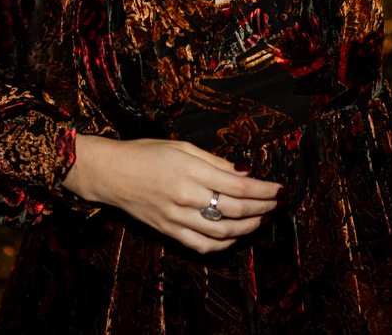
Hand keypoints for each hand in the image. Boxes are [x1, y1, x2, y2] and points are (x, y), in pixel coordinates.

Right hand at [63, 136, 281, 252]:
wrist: (111, 173)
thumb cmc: (146, 153)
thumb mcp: (183, 147)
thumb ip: (215, 162)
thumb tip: (244, 172)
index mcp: (191, 172)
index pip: (238, 186)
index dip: (264, 190)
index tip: (280, 189)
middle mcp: (186, 197)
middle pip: (235, 209)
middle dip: (262, 208)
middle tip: (277, 205)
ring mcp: (177, 218)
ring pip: (222, 231)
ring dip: (248, 227)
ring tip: (262, 220)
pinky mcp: (168, 231)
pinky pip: (201, 245)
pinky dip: (222, 244)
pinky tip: (235, 236)